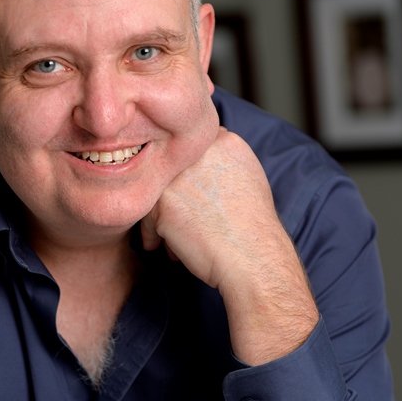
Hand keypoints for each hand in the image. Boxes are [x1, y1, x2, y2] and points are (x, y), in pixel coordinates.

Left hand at [141, 127, 318, 364]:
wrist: (253, 258)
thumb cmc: (253, 230)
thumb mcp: (247, 181)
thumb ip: (220, 165)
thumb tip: (196, 173)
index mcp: (225, 143)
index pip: (192, 151)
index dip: (188, 177)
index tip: (191, 199)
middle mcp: (200, 153)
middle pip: (172, 170)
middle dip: (173, 196)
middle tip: (179, 219)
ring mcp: (180, 174)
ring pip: (157, 192)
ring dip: (161, 217)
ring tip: (172, 239)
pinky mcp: (163, 200)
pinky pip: (148, 216)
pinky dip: (153, 234)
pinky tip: (164, 248)